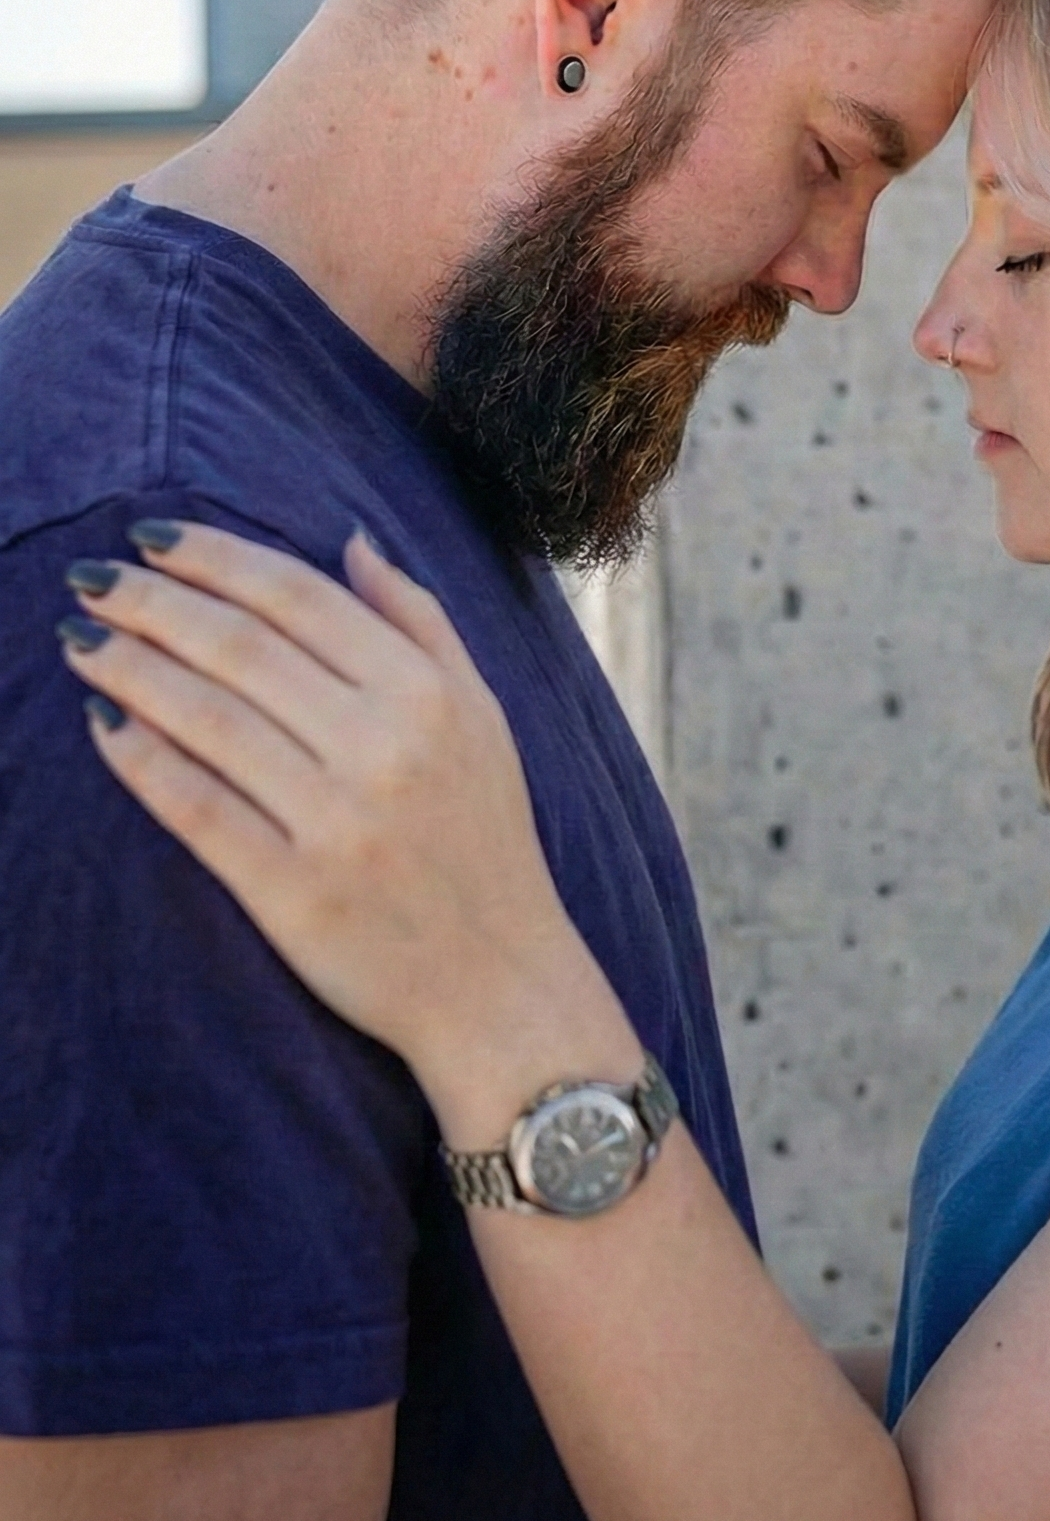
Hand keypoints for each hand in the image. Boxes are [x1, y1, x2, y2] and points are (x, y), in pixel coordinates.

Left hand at [58, 522, 600, 1089]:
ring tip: (78, 637)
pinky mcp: (293, 894)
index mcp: (428, 693)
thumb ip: (422, 621)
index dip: (216, 557)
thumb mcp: (483, 715)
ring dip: (130, 667)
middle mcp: (383, 747)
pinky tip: (100, 724)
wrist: (499, 984)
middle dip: (154, 601)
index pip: (299, 598)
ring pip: (208, 719)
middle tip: (92, 577)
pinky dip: (141, 761)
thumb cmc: (484, 838)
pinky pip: (197, 810)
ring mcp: (336, 822)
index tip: (152, 535)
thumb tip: (353, 540)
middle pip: (241, 647)